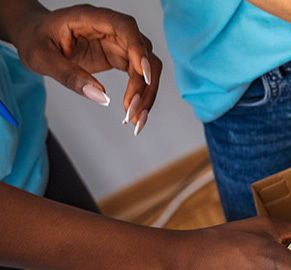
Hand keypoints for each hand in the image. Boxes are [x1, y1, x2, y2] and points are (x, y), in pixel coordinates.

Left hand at [9, 4, 160, 133]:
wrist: (33, 35)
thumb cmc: (35, 39)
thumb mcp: (41, 58)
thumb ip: (70, 76)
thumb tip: (102, 97)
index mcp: (91, 18)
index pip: (126, 28)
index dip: (139, 50)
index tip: (143, 76)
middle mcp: (111, 29)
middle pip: (144, 52)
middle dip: (144, 84)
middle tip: (132, 111)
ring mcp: (118, 43)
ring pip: (147, 67)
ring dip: (146, 93)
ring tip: (135, 119)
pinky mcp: (119, 56)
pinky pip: (139, 76)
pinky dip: (139, 95)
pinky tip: (132, 112)